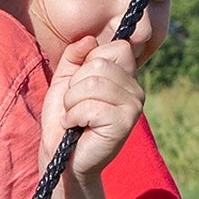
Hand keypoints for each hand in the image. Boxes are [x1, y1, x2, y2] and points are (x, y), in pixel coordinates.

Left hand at [42, 34, 144, 176]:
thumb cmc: (65, 119)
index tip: (82, 85)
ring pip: (93, 84)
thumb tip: (89, 40)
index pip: (117, 47)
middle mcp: (136, 89)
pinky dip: (73, 117)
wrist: (63, 158)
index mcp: (126, 77)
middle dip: (75, 85)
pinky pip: (90, 106)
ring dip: (72, 102)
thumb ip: (75, 56)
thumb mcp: (65, 80)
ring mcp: (134, 106)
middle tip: (75, 106)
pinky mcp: (124, 123)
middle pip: (99, 63)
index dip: (90, 61)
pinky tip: (76, 128)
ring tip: (74, 117)